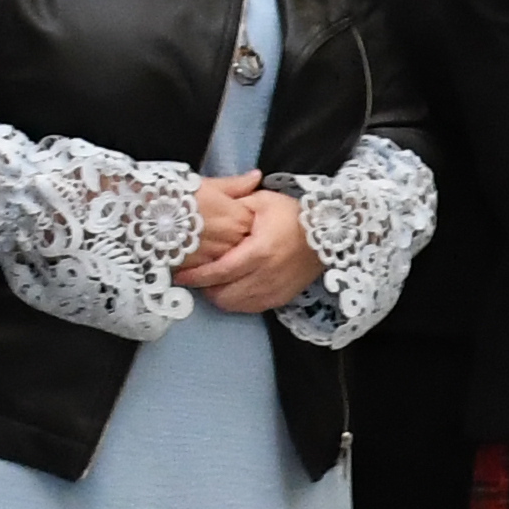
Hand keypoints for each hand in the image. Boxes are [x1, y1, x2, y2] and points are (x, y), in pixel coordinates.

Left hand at [181, 188, 320, 314]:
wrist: (328, 234)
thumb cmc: (293, 215)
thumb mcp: (263, 201)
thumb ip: (235, 204)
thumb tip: (210, 208)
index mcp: (259, 251)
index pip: (219, 271)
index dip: (196, 276)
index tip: (180, 274)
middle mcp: (266, 275)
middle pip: (223, 294)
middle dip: (204, 288)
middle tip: (195, 277)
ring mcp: (274, 290)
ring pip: (235, 305)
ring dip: (218, 296)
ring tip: (211, 283)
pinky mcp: (281, 298)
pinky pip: (250, 308)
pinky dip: (236, 301)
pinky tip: (231, 289)